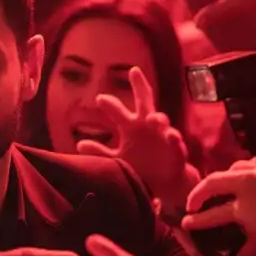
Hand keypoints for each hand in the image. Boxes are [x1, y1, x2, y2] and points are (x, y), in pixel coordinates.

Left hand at [74, 66, 191, 209]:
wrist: (163, 183)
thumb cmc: (141, 166)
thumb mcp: (118, 159)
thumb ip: (101, 152)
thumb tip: (80, 145)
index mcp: (132, 127)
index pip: (119, 110)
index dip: (110, 104)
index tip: (99, 99)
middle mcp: (147, 126)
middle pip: (144, 102)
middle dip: (140, 87)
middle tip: (134, 72)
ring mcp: (163, 136)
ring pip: (162, 122)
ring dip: (159, 119)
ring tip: (153, 118)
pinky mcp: (176, 150)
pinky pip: (175, 143)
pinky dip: (174, 139)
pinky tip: (170, 136)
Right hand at [184, 158, 255, 245]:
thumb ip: (246, 254)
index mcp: (244, 206)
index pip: (213, 215)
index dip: (197, 220)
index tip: (185, 223)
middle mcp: (247, 183)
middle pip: (213, 183)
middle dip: (198, 194)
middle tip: (192, 204)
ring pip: (232, 170)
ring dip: (221, 180)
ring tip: (218, 190)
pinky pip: (249, 164)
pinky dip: (241, 171)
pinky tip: (243, 177)